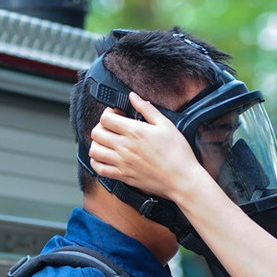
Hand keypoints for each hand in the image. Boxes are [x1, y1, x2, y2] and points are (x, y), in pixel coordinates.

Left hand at [89, 92, 203, 199]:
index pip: (106, 118)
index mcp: (135, 131)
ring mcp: (122, 163)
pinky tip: (104, 158)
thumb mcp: (166, 124)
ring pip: (94, 151)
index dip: (108, 113)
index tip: (116, 115)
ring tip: (106, 142)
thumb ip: (147, 109)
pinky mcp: (123, 176)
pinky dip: (96, 162)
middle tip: (111, 128)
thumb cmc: (177, 153)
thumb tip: (133, 97)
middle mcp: (124, 147)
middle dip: (101, 127)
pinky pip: (99, 169)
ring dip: (97, 144)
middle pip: (96, 133)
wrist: (182, 179)